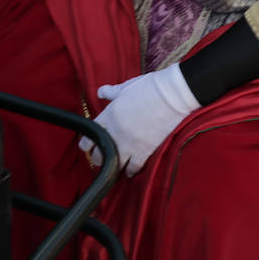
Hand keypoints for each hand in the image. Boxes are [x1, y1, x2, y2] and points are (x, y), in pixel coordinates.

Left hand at [78, 65, 198, 175]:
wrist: (171, 95)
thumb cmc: (149, 87)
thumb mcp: (126, 87)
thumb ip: (111, 92)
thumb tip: (101, 92)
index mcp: (109, 115)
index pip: (90, 135)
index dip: (86, 144)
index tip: (88, 147)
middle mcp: (115, 132)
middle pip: (99, 154)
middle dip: (98, 158)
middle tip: (101, 159)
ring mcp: (129, 143)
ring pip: (114, 165)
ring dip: (113, 167)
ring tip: (115, 168)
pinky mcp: (144, 150)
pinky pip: (133, 167)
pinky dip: (131, 171)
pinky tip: (130, 172)